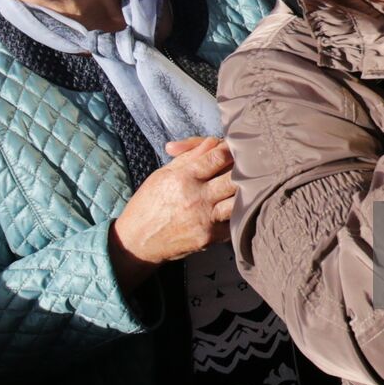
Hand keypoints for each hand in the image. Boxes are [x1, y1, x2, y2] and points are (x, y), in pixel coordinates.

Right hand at [109, 137, 236, 290]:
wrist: (137, 242)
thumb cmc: (148, 203)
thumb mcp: (163, 174)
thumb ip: (189, 156)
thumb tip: (213, 142)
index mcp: (184, 178)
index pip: (218, 156)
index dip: (230, 149)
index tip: (234, 149)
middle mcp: (196, 198)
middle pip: (235, 178)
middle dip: (242, 170)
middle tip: (246, 166)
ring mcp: (205, 220)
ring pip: (238, 201)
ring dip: (242, 192)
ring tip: (243, 187)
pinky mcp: (209, 238)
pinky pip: (232, 222)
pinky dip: (235, 213)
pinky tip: (232, 207)